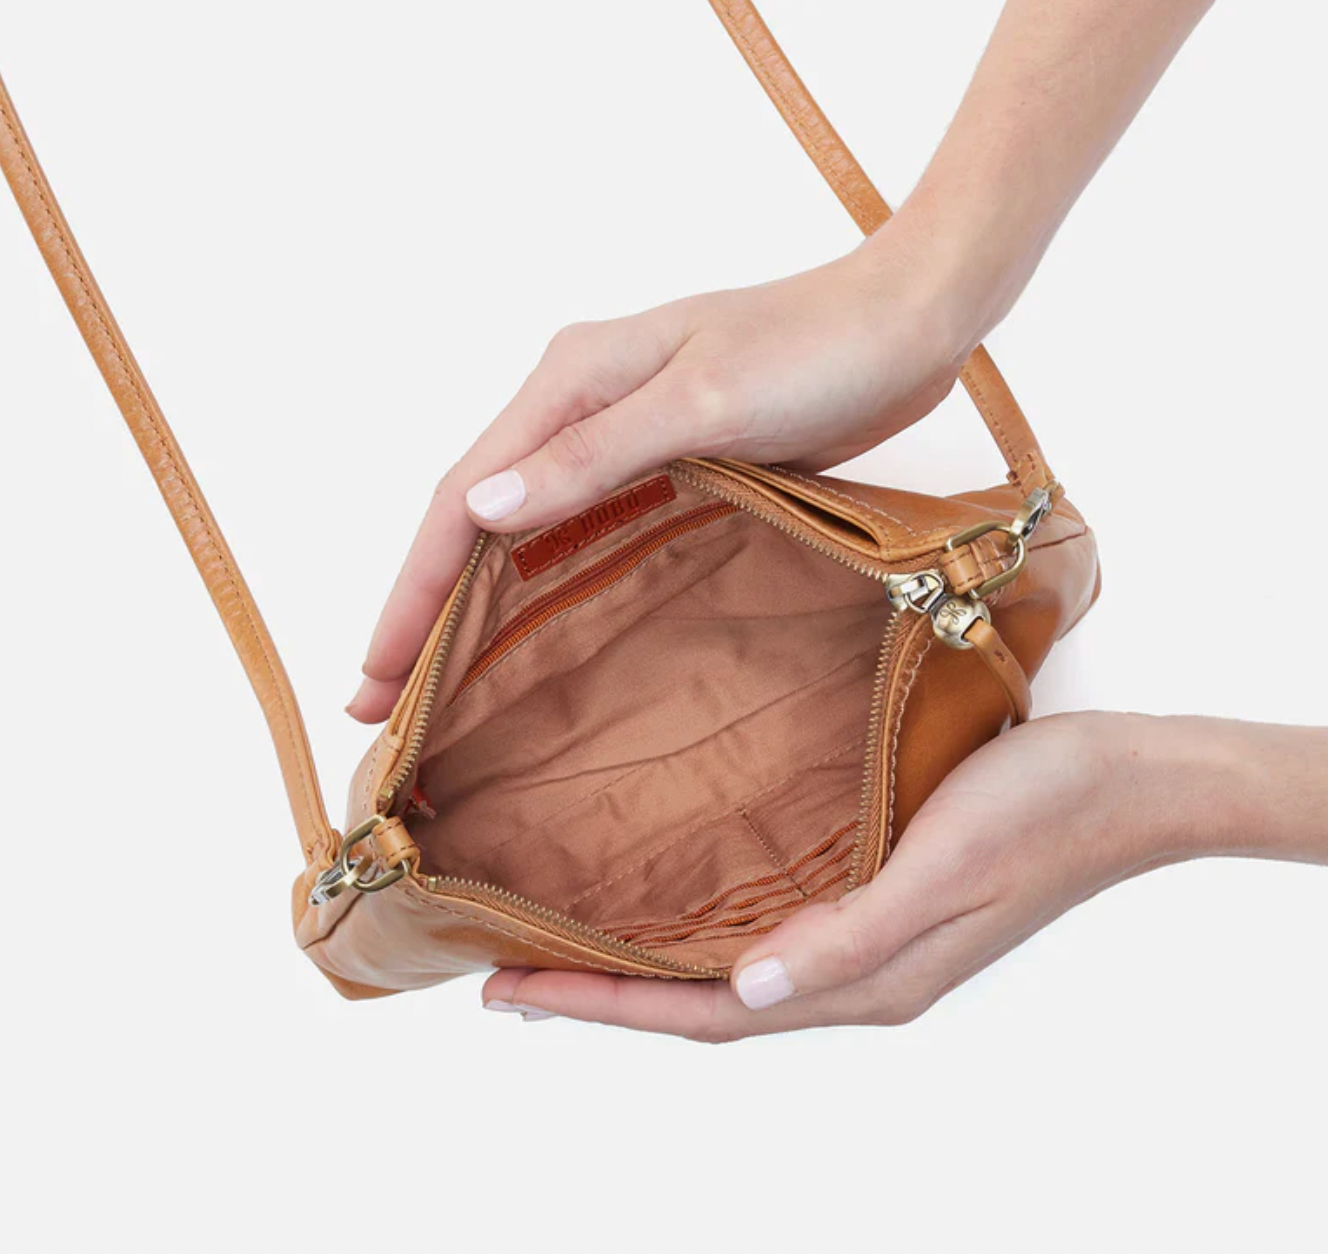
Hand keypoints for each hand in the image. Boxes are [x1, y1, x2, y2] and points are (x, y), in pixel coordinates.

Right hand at [348, 220, 973, 721]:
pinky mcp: (663, 460)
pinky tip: (527, 634)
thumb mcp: (702, 401)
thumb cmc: (816, 350)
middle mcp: (578, 405)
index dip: (411, 592)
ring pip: (519, 530)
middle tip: (382, 707)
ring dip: (469, 605)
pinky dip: (537, 587)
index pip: (460, 498)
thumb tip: (483, 504)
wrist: (906, 322)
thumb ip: (594, 454)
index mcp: (570, 381)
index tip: (375, 677)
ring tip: (434, 687)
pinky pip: (577, 533)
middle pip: (473, 517)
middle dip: (422, 610)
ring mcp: (618, 433)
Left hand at [480, 713, 1307, 1037]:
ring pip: (732, 968)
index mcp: (866, 978)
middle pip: (704, 1001)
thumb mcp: (946, 872)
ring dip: (647, 963)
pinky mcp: (881, 891)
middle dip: (604, 993)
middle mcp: (857, 969)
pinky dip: (706, 926)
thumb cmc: (1043, 813)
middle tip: (508, 972)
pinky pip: (771, 925)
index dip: (605, 1005)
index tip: (512, 989)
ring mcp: (870, 934)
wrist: (1131, 778)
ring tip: (567, 940)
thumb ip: (851, 937)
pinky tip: (678, 896)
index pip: (708, 1013)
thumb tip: (746, 988)